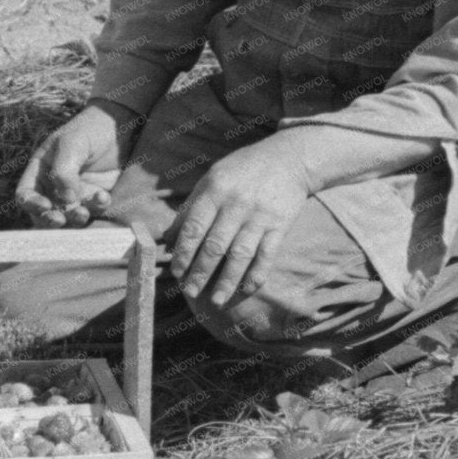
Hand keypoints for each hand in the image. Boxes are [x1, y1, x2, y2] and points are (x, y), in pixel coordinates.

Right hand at [15, 100, 139, 227]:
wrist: (118, 128)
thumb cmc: (89, 130)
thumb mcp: (72, 143)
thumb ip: (64, 170)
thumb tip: (66, 199)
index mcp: (40, 170)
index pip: (25, 193)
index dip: (31, 204)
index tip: (46, 205)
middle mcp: (53, 186)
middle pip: (43, 213)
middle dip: (50, 220)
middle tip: (61, 219)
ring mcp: (74, 194)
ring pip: (68, 217)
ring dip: (74, 219)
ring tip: (83, 212)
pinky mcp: (94, 198)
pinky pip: (93, 211)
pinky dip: (97, 208)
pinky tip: (104, 196)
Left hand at [168, 138, 317, 308]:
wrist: (289, 159)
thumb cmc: (243, 169)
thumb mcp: (213, 178)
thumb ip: (191, 207)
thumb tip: (168, 237)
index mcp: (215, 190)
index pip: (195, 227)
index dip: (183, 252)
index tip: (176, 272)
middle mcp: (237, 204)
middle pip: (215, 245)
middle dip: (200, 272)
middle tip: (190, 292)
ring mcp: (260, 216)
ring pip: (240, 254)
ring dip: (227, 280)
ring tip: (216, 300)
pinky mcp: (280, 225)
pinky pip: (267, 254)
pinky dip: (257, 273)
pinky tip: (246, 289)